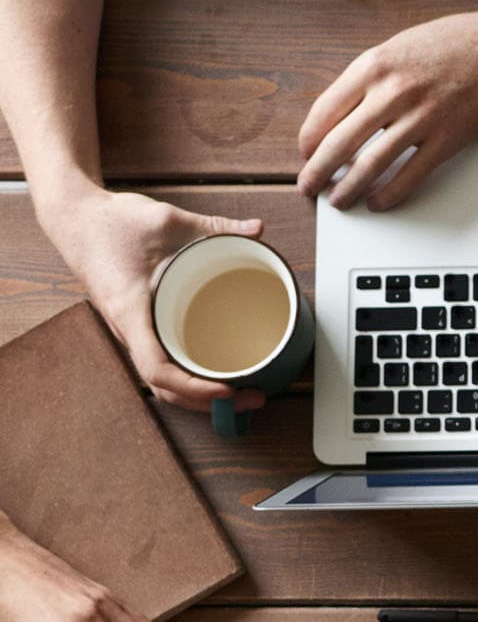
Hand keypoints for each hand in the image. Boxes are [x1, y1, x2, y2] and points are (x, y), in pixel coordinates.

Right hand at [30, 181, 267, 414]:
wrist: (75, 219)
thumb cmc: (109, 222)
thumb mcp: (166, 219)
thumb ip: (215, 226)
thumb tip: (258, 229)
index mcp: (130, 311)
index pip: (156, 368)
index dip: (194, 388)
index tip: (229, 389)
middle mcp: (128, 329)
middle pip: (164, 387)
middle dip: (208, 402)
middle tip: (255, 397)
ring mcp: (132, 331)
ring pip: (162, 381)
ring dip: (199, 395)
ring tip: (243, 394)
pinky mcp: (138, 326)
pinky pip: (162, 362)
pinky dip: (189, 377)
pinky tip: (219, 373)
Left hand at [296, 9, 477, 211]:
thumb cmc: (450, 46)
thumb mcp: (395, 49)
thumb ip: (368, 79)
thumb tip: (342, 114)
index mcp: (372, 67)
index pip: (324, 111)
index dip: (309, 139)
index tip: (306, 153)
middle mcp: (392, 93)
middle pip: (340, 143)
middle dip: (317, 171)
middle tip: (309, 187)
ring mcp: (420, 119)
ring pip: (370, 164)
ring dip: (349, 188)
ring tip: (339, 201)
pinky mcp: (446, 140)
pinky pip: (410, 175)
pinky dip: (389, 194)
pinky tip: (378, 200)